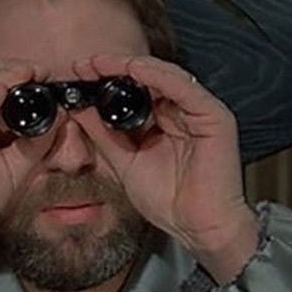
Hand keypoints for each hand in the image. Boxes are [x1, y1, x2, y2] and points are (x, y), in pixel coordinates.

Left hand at [70, 55, 258, 282]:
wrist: (198, 228)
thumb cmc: (169, 201)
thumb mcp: (123, 160)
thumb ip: (102, 133)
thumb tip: (77, 107)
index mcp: (164, 121)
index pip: (134, 89)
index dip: (106, 78)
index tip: (78, 73)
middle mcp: (182, 112)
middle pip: (148, 78)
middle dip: (114, 68)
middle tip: (84, 65)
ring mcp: (199, 112)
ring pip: (164, 76)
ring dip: (131, 67)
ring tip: (102, 63)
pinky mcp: (214, 116)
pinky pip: (184, 88)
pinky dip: (158, 76)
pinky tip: (134, 70)